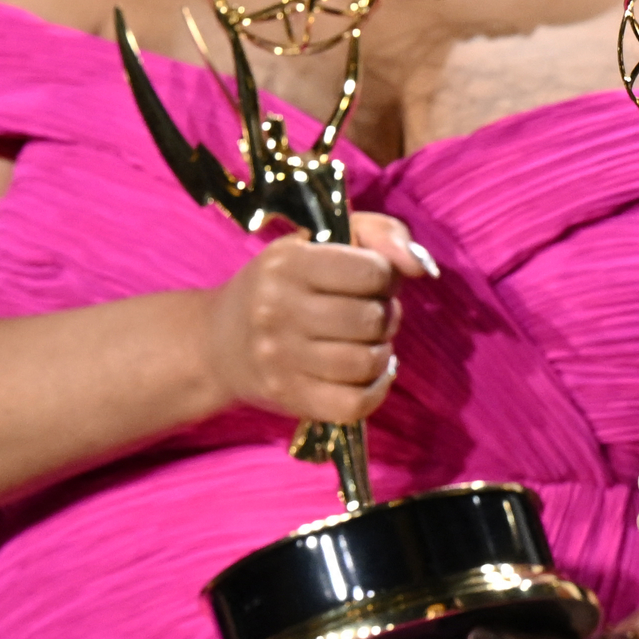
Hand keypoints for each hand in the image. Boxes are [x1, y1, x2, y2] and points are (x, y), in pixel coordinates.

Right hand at [201, 215, 421, 431]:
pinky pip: (354, 405)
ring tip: (366, 343)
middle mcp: (277, 309)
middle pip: (372, 319)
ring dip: (380, 353)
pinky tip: (369, 374)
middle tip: (367, 316)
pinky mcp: (287, 396)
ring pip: (366, 362)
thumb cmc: (285, 284)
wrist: (216, 343)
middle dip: (384, 316)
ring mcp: (279, 357)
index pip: (373, 270)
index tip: (368, 281)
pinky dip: (375, 391)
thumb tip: (422, 267)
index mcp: (287, 264)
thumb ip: (383, 233)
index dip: (385, 277)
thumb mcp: (323, 239)